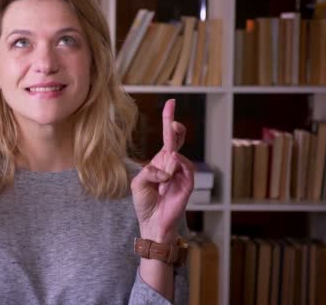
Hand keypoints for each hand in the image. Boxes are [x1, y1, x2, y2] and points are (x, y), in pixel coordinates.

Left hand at [131, 99, 193, 242]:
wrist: (152, 222)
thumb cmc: (144, 202)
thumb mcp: (138, 183)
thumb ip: (149, 171)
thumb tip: (166, 168)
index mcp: (160, 161)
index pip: (167, 138)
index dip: (168, 119)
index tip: (170, 103)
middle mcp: (172, 164)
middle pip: (177, 140)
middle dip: (175, 128)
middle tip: (173, 119)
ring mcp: (181, 173)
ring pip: (177, 155)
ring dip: (167, 160)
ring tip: (160, 174)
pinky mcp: (187, 184)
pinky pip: (184, 168)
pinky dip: (175, 167)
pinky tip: (168, 173)